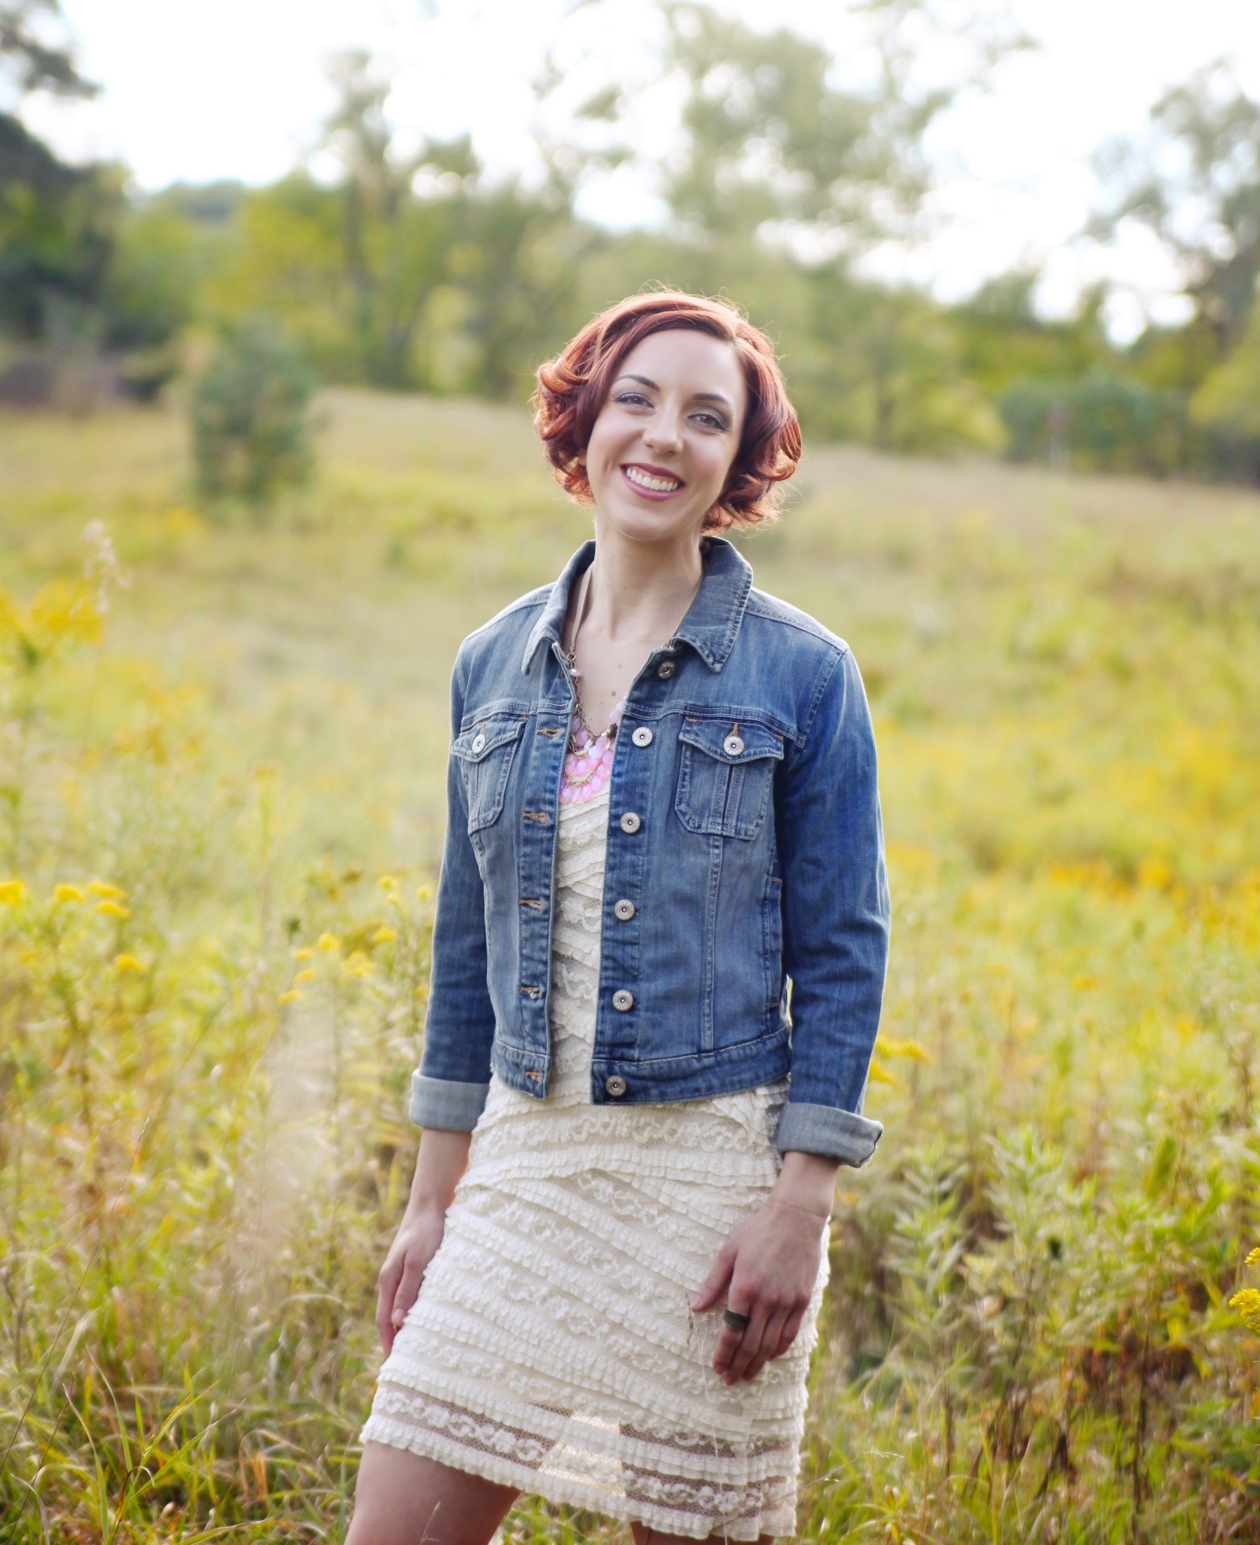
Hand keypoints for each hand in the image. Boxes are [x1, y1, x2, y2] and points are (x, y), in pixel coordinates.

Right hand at [374, 1128, 470, 1353]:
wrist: (433, 1202)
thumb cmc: (427, 1231)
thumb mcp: (419, 1261)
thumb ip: (409, 1290)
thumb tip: (400, 1323)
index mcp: (388, 1282)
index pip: (385, 1324)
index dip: (389, 1347)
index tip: (395, 1371)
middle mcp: (391, 1282)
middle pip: (390, 1321)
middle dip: (395, 1345)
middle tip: (406, 1372)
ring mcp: (401, 1276)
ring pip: (401, 1311)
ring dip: (406, 1332)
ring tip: (417, 1355)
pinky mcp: (414, 1271)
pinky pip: (411, 1300)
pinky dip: (415, 1316)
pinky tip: (427, 1324)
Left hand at [691, 1151, 836, 1383]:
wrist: (796, 1218)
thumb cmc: (757, 1231)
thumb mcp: (729, 1252)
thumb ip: (712, 1283)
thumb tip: (695, 1308)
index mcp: (744, 1287)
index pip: (731, 1331)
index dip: (723, 1353)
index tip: (716, 1368)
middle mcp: (766, 1299)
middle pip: (750, 1343)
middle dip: (738, 1365)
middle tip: (729, 1380)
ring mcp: (786, 1301)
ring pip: (770, 1343)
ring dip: (757, 1363)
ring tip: (746, 1376)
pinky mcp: (802, 1300)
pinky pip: (790, 1333)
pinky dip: (778, 1349)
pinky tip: (769, 1358)